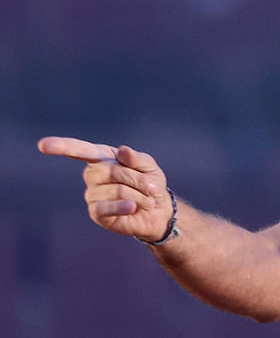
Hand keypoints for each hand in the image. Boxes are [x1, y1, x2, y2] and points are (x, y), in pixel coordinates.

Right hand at [38, 137, 173, 241]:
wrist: (157, 211)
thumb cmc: (149, 183)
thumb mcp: (149, 167)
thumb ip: (136, 158)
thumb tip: (122, 151)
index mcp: (102, 157)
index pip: (80, 150)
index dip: (61, 147)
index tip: (43, 145)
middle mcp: (92, 174)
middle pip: (112, 171)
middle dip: (138, 179)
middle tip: (152, 188)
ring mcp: (92, 194)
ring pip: (116, 190)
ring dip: (139, 195)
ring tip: (147, 200)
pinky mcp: (96, 212)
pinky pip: (107, 207)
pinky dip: (124, 206)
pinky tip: (133, 207)